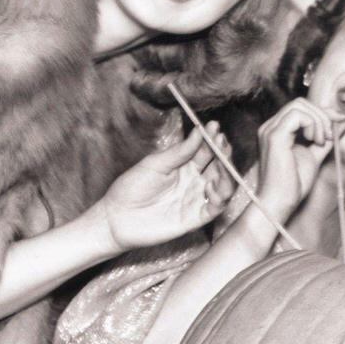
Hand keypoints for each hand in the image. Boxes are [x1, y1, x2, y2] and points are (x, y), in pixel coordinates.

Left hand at [92, 125, 232, 251]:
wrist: (117, 217)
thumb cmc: (131, 188)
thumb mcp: (154, 164)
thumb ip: (178, 152)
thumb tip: (199, 132)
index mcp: (184, 166)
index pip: (205, 151)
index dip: (211, 139)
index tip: (214, 126)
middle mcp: (195, 182)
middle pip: (218, 167)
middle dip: (223, 153)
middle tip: (221, 141)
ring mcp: (197, 199)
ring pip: (222, 186)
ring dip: (226, 174)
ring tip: (222, 162)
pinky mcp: (197, 217)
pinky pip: (216, 207)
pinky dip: (219, 197)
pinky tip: (211, 186)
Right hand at [256, 98, 341, 214]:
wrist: (281, 202)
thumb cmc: (294, 184)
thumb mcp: (316, 155)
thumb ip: (327, 138)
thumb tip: (342, 122)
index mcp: (278, 130)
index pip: (301, 107)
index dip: (324, 112)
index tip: (341, 123)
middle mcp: (271, 126)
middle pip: (301, 102)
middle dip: (322, 115)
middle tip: (330, 138)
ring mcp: (270, 130)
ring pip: (299, 105)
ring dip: (319, 121)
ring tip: (322, 142)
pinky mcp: (274, 136)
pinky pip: (297, 115)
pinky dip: (313, 125)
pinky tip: (316, 142)